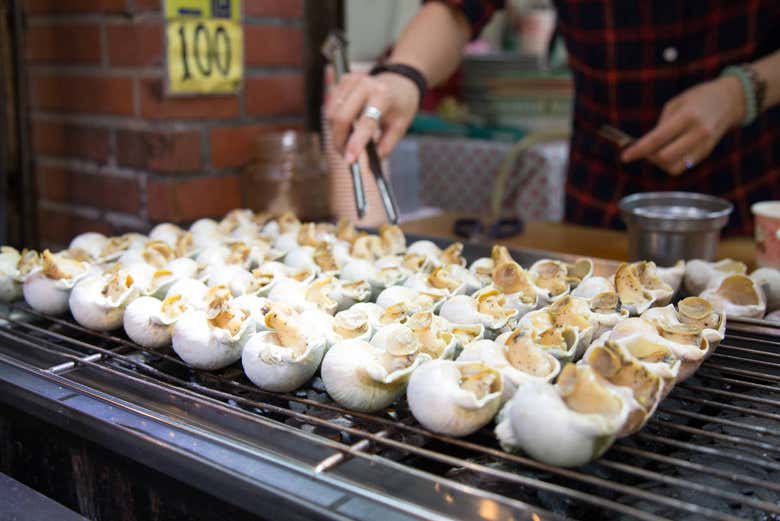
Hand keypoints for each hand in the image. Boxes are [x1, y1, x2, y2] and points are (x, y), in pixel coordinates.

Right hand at [325, 71, 419, 162]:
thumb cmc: (401, 105)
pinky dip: (335, 121)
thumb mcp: (400, 127)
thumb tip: (370, 162)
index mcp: (383, 95)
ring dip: (336, 133)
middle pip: (341, 117)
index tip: (349, 160)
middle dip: (339, 141)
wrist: (400, 82)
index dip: (356, 143)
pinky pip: (331, 106)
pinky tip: (346, 127)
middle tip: (344, 156)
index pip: (365, 123)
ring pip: (332, 113)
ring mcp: (352, 80)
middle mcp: (365, 84)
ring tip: (347, 143)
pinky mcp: (343, 80)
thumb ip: (386, 145)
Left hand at [621, 76, 745, 174]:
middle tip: (642, 150)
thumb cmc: (698, 98)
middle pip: (665, 158)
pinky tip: (669, 151)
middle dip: (649, 157)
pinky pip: (684, 166)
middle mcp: (698, 133)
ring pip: (674, 167)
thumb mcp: (675, 104)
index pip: (657, 140)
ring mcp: (704, 145)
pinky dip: (671, 163)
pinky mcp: (707, 153)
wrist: (730, 100)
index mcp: (687, 117)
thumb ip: (660, 126)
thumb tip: (645, 146)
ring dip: (660, 163)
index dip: (638, 150)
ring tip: (657, 151)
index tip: (625, 156)